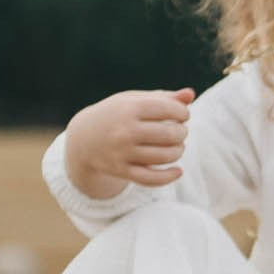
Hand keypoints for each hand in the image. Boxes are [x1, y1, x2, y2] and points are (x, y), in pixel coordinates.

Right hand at [66, 87, 193, 197]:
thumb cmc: (116, 115)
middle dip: (182, 132)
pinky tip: (178, 171)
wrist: (83, 139)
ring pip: (164, 156)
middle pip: (169, 134)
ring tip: (177, 146)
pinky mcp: (122, 171)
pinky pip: (151, 179)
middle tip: (180, 131)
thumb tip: (190, 94)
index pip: (167, 109)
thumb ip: (163, 97)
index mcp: (128, 108)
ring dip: (178, 151)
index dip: (182, 112)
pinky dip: (169, 177)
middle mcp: (125, 131)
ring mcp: (122, 152)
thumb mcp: (134, 101)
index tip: (182, 115)